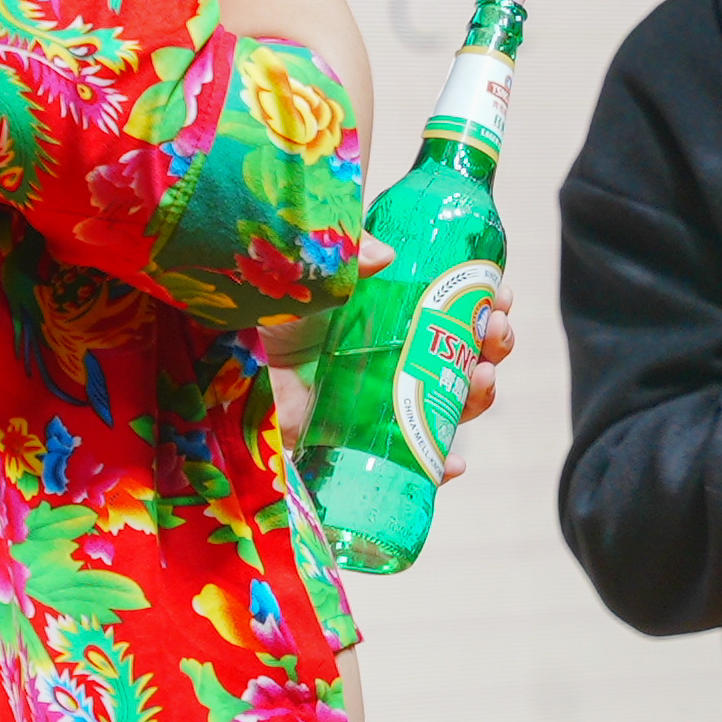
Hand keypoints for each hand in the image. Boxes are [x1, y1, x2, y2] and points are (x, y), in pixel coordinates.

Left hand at [267, 242, 516, 476]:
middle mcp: (393, 356)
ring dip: (480, 394)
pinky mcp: (359, 442)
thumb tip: (387, 255)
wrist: (221, 364)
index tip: (500, 292)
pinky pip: (411, 461)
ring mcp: (380, 401)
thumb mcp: (313, 272)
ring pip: (450, 404)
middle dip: (494, 344)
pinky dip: (439, 465)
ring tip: (484, 377)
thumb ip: (344, 255)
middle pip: (464, 356)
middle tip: (497, 331)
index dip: (484, 302)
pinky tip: (454, 461)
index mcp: (390, 313)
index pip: (453, 306)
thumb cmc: (266, 311)